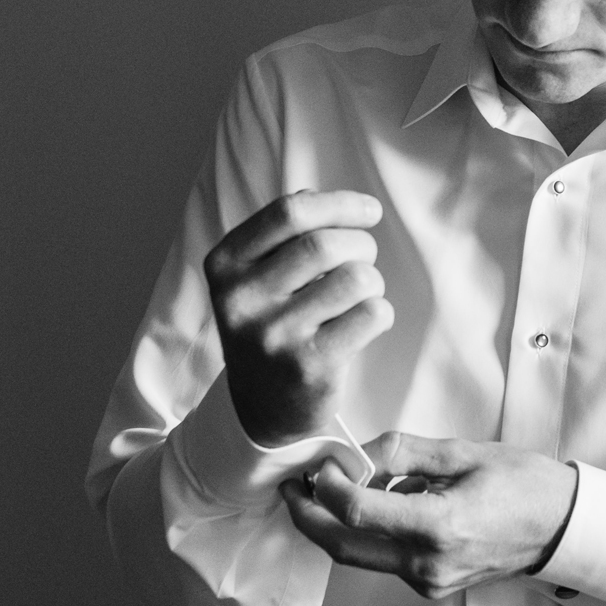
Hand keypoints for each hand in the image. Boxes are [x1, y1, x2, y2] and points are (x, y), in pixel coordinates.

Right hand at [204, 190, 393, 447]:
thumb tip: (318, 197)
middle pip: (326, 244)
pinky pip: (371, 314)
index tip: (369, 212)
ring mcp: (274, 335)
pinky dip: (380, 313)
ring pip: (355, 278)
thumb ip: (280, 233)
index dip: (340, 204)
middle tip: (364, 260)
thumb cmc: (271, 325)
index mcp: (225, 265)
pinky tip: (362, 325)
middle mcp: (242, 300)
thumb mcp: (255, 277)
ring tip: (360, 296)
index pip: (289, 212)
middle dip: (361, 245)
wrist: (261, 408)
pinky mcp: (309, 366)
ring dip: (372, 281)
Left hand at [280, 435, 579, 598]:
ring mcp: (427, 582)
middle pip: (342, 547)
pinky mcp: (429, 586)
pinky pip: (383, 560)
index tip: (323, 463)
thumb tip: (358, 453)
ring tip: (338, 487)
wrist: (562, 527)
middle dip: (307, 516)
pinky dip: (370, 532)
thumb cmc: (524, 486)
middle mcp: (426, 564)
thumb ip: (403, 452)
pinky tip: (384, 503)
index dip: (327, 485)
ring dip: (338, 524)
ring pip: (359, 556)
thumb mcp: (464, 453)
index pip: (356, 511)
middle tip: (293, 488)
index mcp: (437, 527)